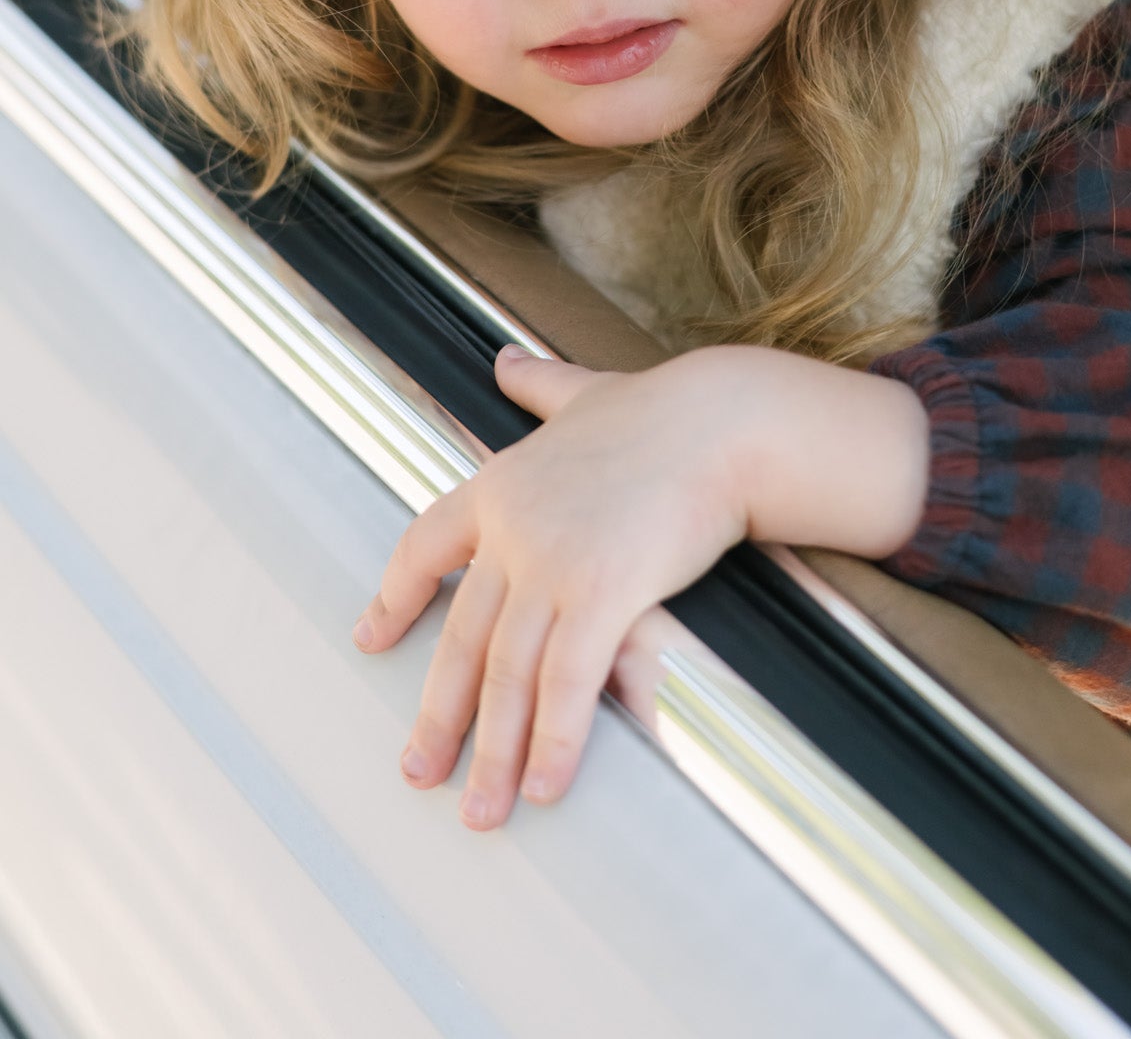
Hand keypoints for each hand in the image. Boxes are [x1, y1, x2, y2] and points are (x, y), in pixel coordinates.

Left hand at [354, 341, 927, 828]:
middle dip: (440, 716)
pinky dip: (556, 740)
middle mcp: (513, 530)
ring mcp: (553, 564)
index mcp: (499, 485)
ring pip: (508, 676)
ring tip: (482, 810)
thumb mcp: (584, 392)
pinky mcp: (604, 593)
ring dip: (495, 753)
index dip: (396, 596)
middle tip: (420, 772)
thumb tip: (506, 359)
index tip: (369, 636)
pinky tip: (547, 785)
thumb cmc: (663, 410)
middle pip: (461, 638)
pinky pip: (569, 683)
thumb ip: (540, 385)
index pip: (424, 547)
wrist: (722, 420)